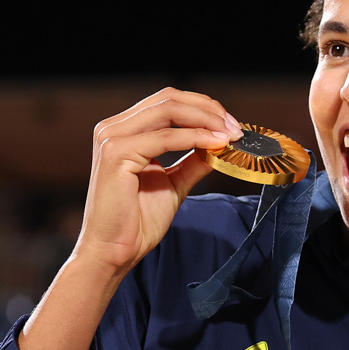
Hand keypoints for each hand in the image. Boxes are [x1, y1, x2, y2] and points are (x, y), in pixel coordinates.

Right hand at [16, 88, 239, 349]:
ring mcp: (111, 138)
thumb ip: (193, 160)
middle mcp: (113, 128)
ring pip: (168, 110)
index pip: (168, 102)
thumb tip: (221, 144)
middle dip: (209, 110)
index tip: (232, 126)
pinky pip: (165, 137)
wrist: (114, 251)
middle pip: (169, 98)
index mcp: (123, 131)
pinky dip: (195, 138)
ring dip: (206, 120)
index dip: (204, 108)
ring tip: (230, 135)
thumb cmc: (137, 221)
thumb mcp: (174, 183)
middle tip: (236, 128)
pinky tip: (215, 145)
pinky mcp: (116, 153)